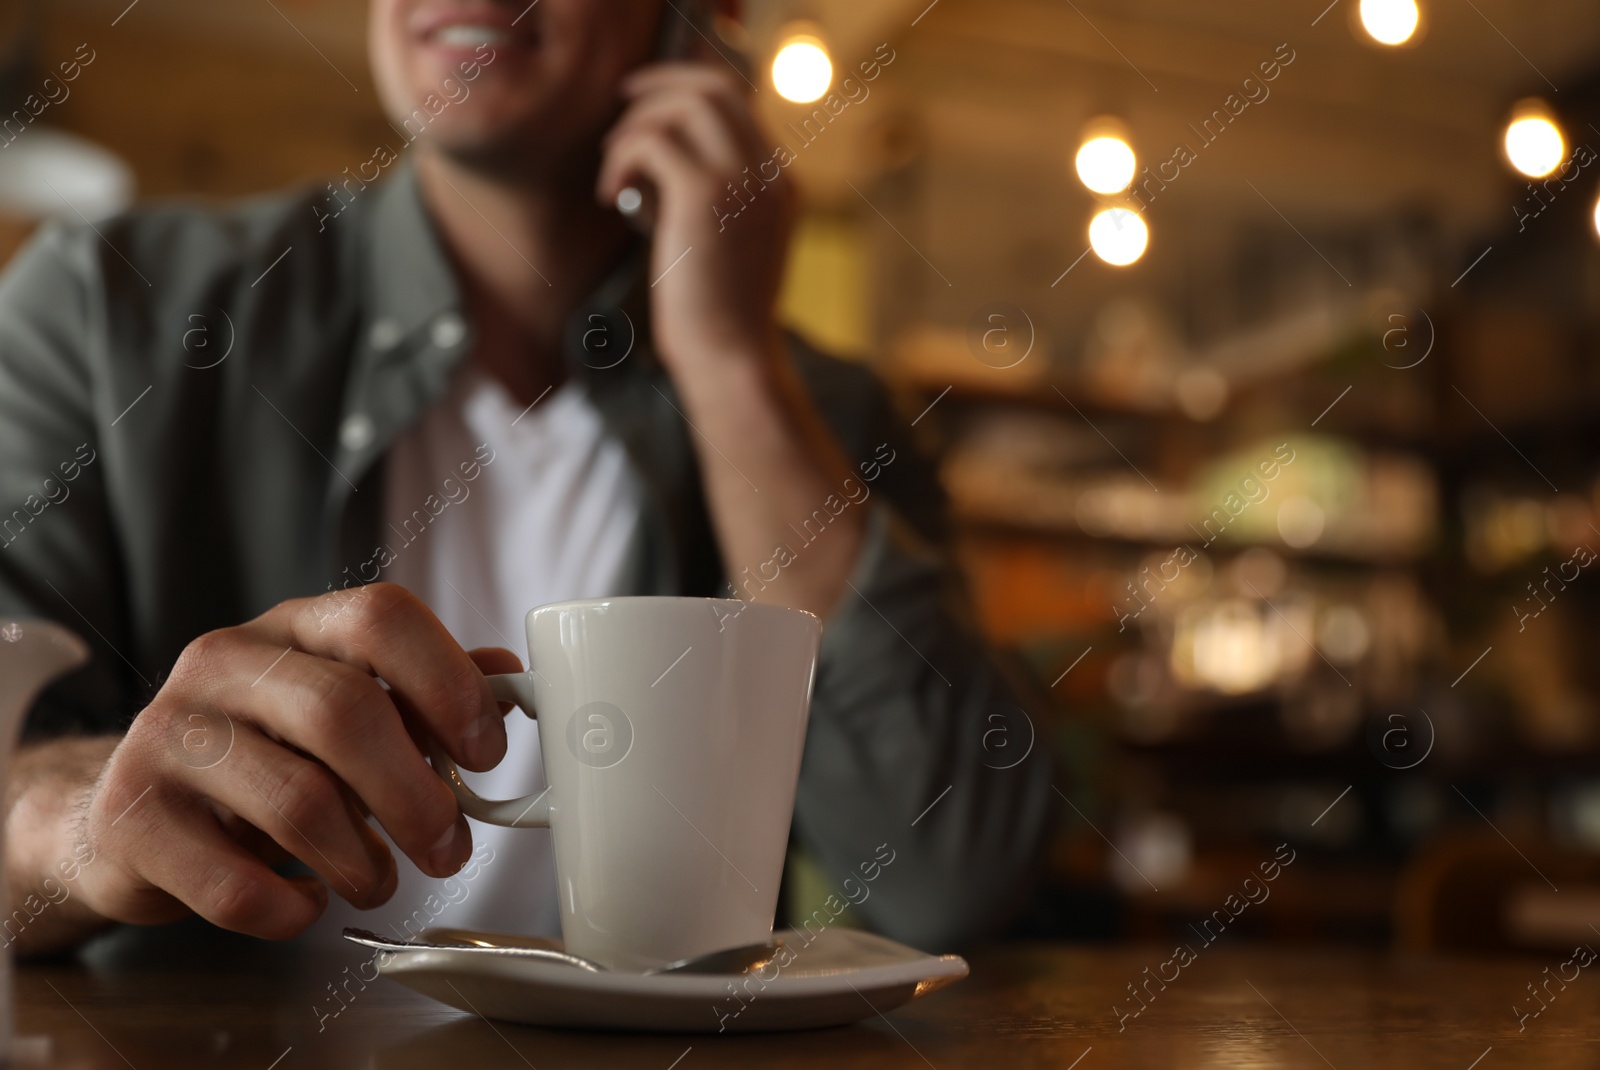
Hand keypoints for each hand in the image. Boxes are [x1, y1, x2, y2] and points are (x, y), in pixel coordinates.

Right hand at [63, 584, 518, 939]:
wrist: (131, 810)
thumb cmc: (264, 755)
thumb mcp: (343, 707)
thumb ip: (424, 694)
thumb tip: (511, 679)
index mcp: (293, 627)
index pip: (381, 616)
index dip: (450, 683)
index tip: (486, 753)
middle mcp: (224, 664)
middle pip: (346, 712)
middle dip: (418, 796)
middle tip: (451, 849)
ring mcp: (168, 737)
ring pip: (298, 802)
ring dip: (364, 861)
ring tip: (380, 880)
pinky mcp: (131, 821)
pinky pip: (236, 886)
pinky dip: (291, 909)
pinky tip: (305, 903)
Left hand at [595, 62, 794, 374]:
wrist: (731, 360)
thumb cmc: (717, 320)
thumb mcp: (721, 248)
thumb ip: (704, 202)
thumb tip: (651, 165)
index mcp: (781, 185)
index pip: (740, 105)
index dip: (687, 92)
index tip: (647, 107)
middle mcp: (770, 173)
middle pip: (715, 88)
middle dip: (661, 84)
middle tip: (620, 101)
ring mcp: (742, 180)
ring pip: (684, 105)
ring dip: (636, 125)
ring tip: (612, 167)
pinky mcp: (704, 195)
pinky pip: (652, 142)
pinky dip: (621, 158)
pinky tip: (608, 196)